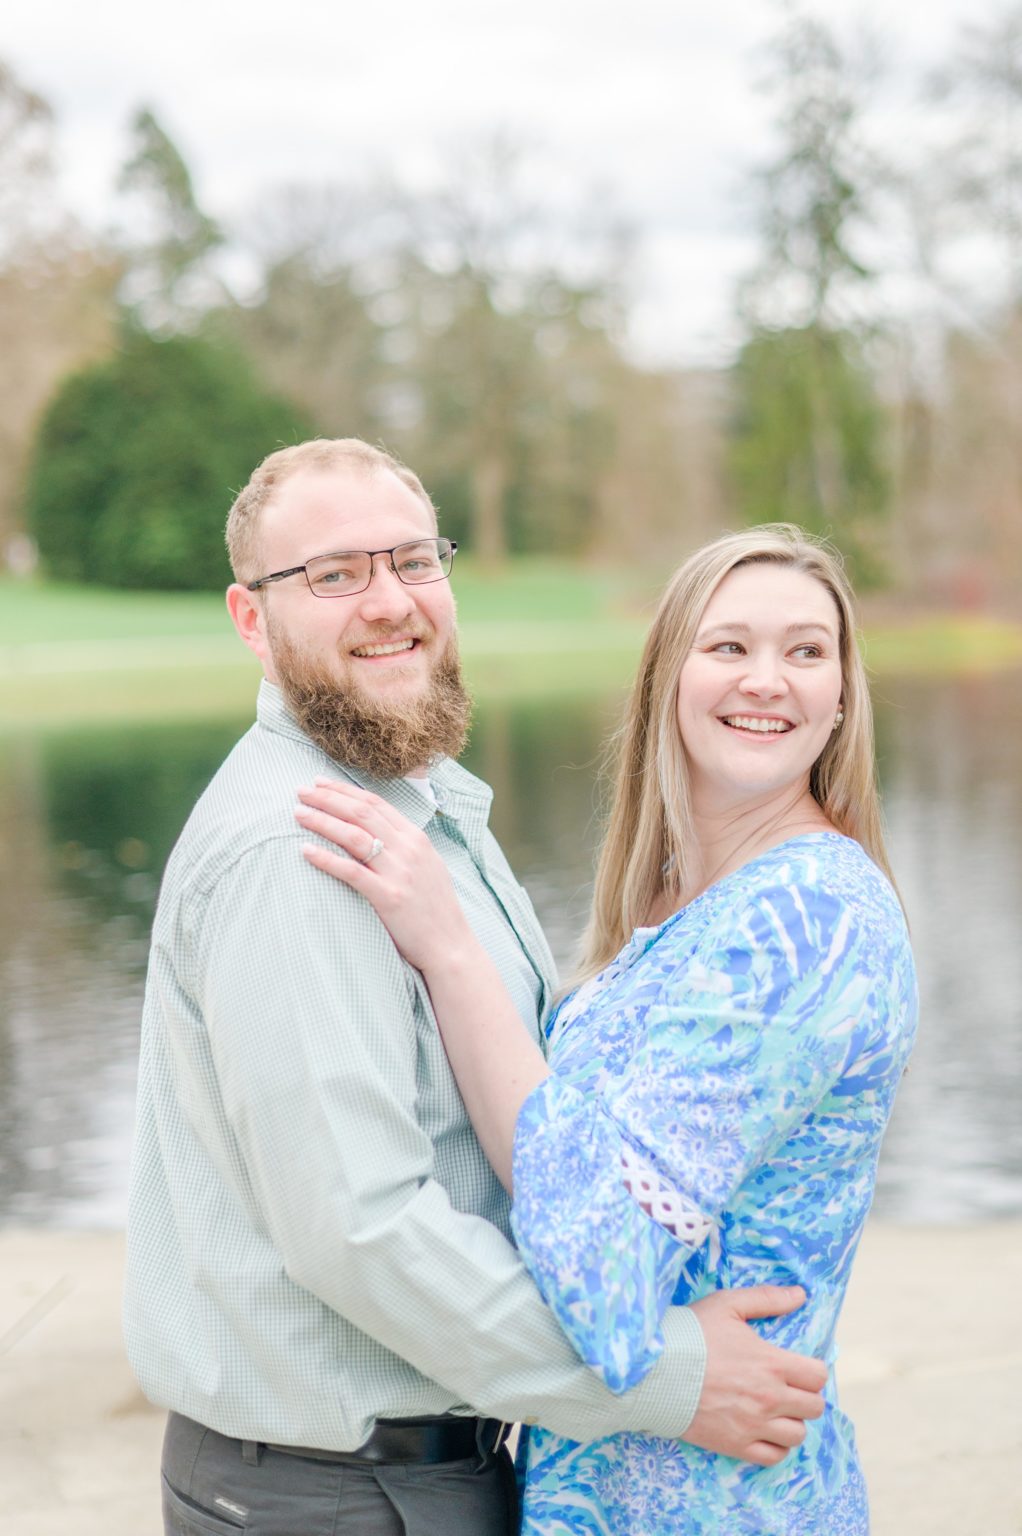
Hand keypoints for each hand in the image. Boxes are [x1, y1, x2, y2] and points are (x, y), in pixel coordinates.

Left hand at [295, 779, 471, 969]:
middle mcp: (408, 849)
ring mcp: (399, 872)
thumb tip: (374, 831)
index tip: (320, 783)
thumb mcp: (426, 866)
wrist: (450, 944)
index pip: (376, 803)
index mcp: (416, 838)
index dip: (345, 790)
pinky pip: (351, 871)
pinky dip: (326, 858)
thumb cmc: (434, 908)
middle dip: (328, 798)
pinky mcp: (389, 897)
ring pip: (354, 835)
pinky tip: (305, 850)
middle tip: (300, 792)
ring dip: (322, 821)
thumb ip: (403, 847)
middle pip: (361, 813)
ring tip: (298, 814)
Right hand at [684, 1286, 826, 1464]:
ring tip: (775, 1410)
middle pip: (813, 1407)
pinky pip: (774, 1457)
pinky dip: (775, 1446)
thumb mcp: (728, 1304)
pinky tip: (763, 1431)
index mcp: (772, 1363)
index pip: (817, 1376)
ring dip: (791, 1422)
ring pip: (798, 1435)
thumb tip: (800, 1294)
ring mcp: (754, 1425)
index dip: (811, 1370)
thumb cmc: (691, 1334)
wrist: (654, 1370)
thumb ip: (767, 1298)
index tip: (797, 1367)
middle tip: (786, 1387)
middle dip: (805, 1396)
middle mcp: (769, 1398)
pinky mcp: (736, 1445)